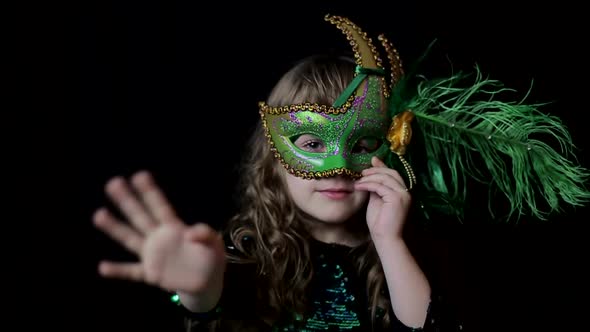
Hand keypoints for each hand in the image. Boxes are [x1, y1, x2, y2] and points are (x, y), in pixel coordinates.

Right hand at [93, 171, 225, 296]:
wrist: (206, 282)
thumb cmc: (210, 256)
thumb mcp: (215, 243)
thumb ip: (206, 234)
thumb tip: (190, 232)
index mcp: (175, 227)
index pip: (160, 206)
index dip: (151, 192)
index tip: (140, 175)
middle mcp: (159, 238)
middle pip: (140, 216)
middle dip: (127, 200)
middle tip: (113, 183)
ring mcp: (153, 255)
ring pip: (131, 239)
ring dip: (115, 228)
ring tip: (99, 214)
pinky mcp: (151, 274)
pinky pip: (132, 271)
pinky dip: (118, 270)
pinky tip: (103, 267)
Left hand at [354, 156, 411, 240]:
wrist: (385, 238)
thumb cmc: (380, 223)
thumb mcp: (377, 200)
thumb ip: (377, 188)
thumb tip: (371, 176)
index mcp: (403, 192)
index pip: (393, 174)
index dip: (382, 166)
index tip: (372, 160)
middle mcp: (406, 192)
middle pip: (391, 173)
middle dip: (375, 170)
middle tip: (362, 171)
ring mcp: (403, 195)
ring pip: (385, 178)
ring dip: (370, 177)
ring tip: (359, 180)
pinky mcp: (396, 198)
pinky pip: (380, 186)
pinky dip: (368, 184)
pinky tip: (360, 186)